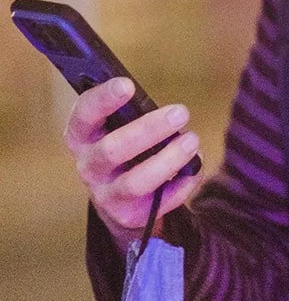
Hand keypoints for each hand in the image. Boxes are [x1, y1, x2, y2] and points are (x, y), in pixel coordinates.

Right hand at [64, 77, 201, 251]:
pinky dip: (182, 183)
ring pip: (136, 181)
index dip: (102, 100)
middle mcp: (89, 166)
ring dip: (169, 159)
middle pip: (112, 150)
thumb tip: (164, 106)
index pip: (83, 116)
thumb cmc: (123, 144)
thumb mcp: (117, 125)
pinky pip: (159, 202)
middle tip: (181, 112)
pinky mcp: (129, 215)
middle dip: (149, 129)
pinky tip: (196, 166)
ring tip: (192, 140)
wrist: (118, 197)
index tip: (127, 85)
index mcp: (82, 136)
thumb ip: (131, 112)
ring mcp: (107, 194)